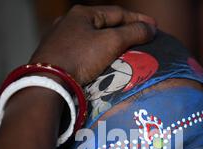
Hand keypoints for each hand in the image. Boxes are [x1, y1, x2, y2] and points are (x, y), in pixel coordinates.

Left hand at [30, 5, 156, 84]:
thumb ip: (133, 33)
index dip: (138, 19)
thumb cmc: (79, 57)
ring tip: (125, 52)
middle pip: (104, 25)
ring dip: (110, 44)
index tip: (154, 27)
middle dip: (124, 31)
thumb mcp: (110, 42)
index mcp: (82, 13)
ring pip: (92, 39)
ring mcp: (60, 39)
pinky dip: (96, 55)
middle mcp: (69, 22)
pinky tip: (101, 62)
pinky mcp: (56, 56)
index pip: (117, 12)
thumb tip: (151, 28)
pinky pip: (82, 52)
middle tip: (141, 39)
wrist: (48, 81)